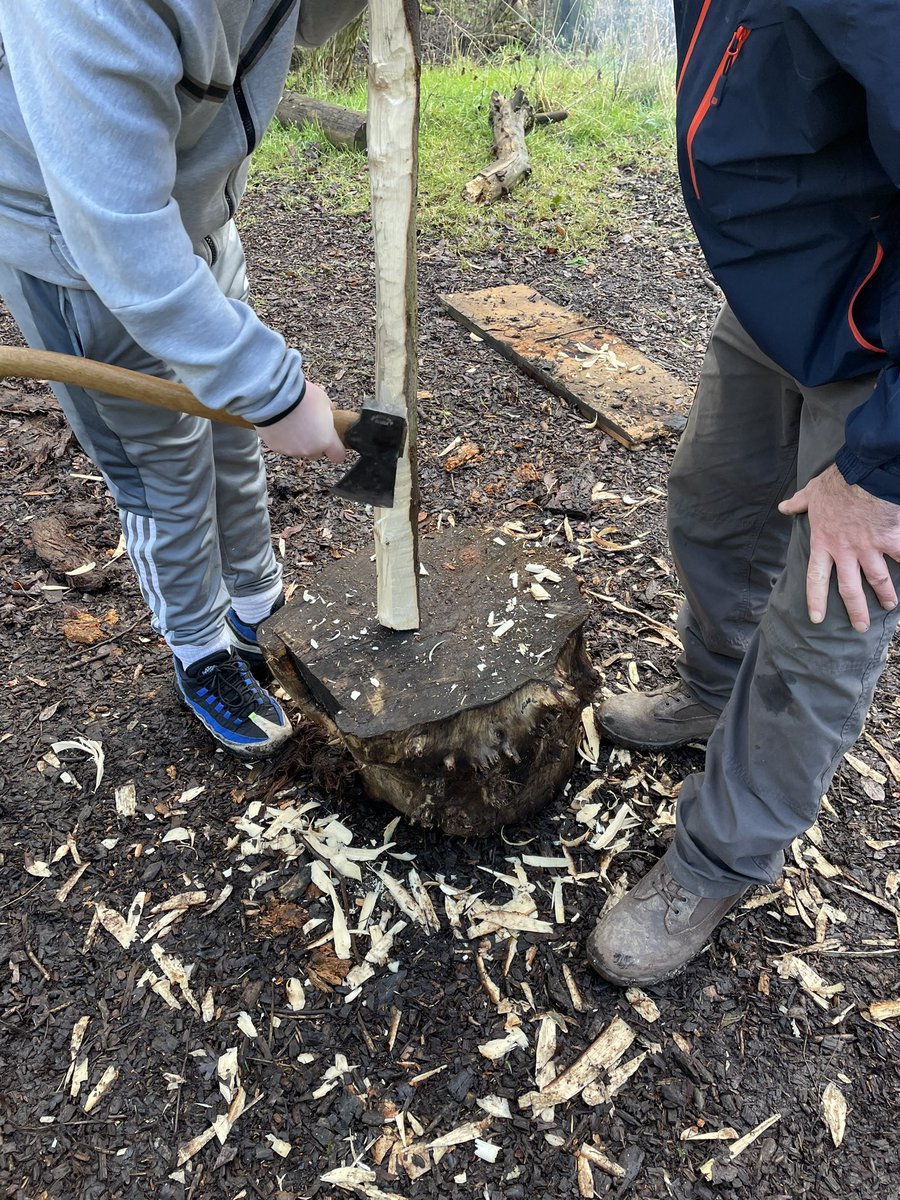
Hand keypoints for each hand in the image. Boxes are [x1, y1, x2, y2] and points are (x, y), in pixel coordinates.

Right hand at [255, 381, 345, 461]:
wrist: (275, 396)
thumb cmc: (302, 397)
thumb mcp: (323, 401)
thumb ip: (328, 413)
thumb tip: (328, 414)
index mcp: (325, 439)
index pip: (338, 456)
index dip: (337, 450)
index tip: (334, 445)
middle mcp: (310, 449)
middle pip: (316, 453)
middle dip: (315, 443)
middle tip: (309, 427)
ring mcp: (292, 450)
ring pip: (299, 450)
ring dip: (298, 441)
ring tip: (292, 423)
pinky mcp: (276, 447)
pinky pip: (283, 446)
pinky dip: (283, 438)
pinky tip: (281, 423)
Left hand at [778, 464, 899, 630]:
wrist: (865, 474)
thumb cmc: (837, 482)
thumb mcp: (812, 493)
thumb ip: (798, 503)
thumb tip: (784, 506)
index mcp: (824, 542)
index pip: (816, 578)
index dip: (816, 599)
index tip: (817, 618)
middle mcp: (846, 551)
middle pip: (849, 588)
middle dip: (855, 610)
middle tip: (860, 627)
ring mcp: (869, 548)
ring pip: (878, 579)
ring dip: (885, 595)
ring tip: (889, 606)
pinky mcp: (890, 540)